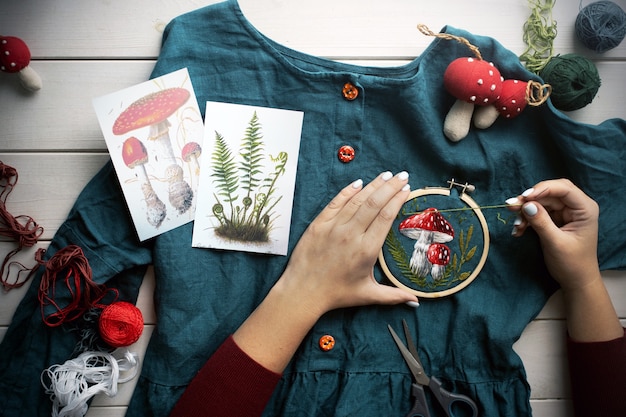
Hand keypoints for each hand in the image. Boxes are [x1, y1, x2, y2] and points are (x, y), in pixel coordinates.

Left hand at [279, 171, 417, 316]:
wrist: (303, 292)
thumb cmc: (336, 294)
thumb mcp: (368, 295)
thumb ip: (394, 296)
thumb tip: (416, 301)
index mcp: (366, 249)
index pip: (386, 217)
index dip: (397, 200)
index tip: (407, 189)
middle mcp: (351, 234)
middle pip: (374, 203)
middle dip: (390, 187)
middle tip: (402, 175)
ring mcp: (333, 227)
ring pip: (356, 200)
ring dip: (372, 185)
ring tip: (386, 176)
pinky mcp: (318, 225)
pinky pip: (335, 203)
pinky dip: (347, 192)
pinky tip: (358, 183)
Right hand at [508, 178, 599, 291]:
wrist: (575, 280)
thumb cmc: (572, 263)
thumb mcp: (556, 243)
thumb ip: (541, 222)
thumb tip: (526, 205)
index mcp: (584, 209)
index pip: (563, 189)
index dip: (543, 189)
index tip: (524, 197)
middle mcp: (575, 207)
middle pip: (549, 193)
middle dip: (530, 199)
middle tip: (512, 207)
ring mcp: (563, 213)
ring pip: (540, 202)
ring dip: (525, 212)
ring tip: (516, 226)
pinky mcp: (553, 220)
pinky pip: (536, 212)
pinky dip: (526, 220)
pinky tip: (518, 230)